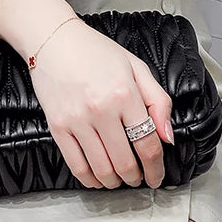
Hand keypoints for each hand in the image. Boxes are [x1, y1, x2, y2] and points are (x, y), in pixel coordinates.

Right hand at [29, 18, 174, 189]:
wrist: (54, 39)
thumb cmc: (95, 51)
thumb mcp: (135, 66)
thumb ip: (158, 100)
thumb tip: (167, 136)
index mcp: (124, 92)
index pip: (148, 144)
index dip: (156, 167)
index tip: (157, 175)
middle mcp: (101, 108)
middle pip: (125, 162)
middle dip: (136, 177)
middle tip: (139, 178)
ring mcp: (77, 119)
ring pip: (102, 169)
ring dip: (115, 182)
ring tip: (119, 179)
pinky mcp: (57, 125)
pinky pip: (76, 165)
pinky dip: (90, 179)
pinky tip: (97, 177)